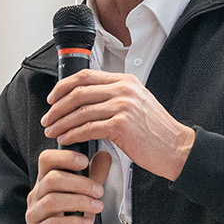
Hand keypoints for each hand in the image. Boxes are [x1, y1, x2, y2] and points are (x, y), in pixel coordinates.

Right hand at [25, 148, 113, 223]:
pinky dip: (73, 222)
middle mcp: (37, 196)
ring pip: (53, 200)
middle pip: (52, 179)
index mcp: (45, 183)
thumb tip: (104, 156)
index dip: (64, 156)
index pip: (46, 160)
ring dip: (80, 202)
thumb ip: (93, 177)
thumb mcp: (83, 198)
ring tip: (96, 207)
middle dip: (80, 183)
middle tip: (98, 191)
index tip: (84, 161)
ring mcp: (34, 215)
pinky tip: (86, 223)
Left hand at [42, 69, 195, 180]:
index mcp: (125, 81)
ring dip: (61, 122)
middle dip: (57, 106)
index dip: (63, 86)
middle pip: (78, 92)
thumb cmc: (156, 131)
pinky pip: (87, 128)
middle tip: (48, 117)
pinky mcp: (121, 125)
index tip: (52, 98)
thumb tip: (87, 100)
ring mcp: (123, 106)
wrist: (176, 147)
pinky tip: (66, 139)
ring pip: (80, 111)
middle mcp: (124, 90)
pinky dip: (72, 134)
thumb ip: (115, 96)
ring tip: (52, 131)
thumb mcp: (137, 103)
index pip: (85, 76)